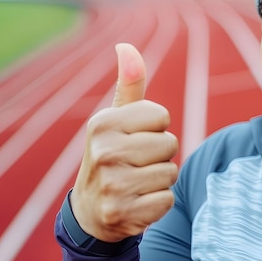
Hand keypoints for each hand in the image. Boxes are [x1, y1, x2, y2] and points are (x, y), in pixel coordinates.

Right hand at [70, 43, 178, 242]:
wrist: (91, 212)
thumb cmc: (113, 154)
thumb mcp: (116, 119)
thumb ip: (129, 84)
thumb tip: (126, 46)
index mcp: (103, 123)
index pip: (162, 116)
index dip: (156, 128)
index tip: (135, 138)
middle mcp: (104, 152)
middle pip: (170, 144)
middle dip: (160, 154)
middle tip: (136, 163)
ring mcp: (112, 185)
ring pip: (170, 173)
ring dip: (161, 179)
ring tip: (137, 182)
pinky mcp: (123, 214)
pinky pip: (167, 200)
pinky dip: (158, 203)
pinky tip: (137, 202)